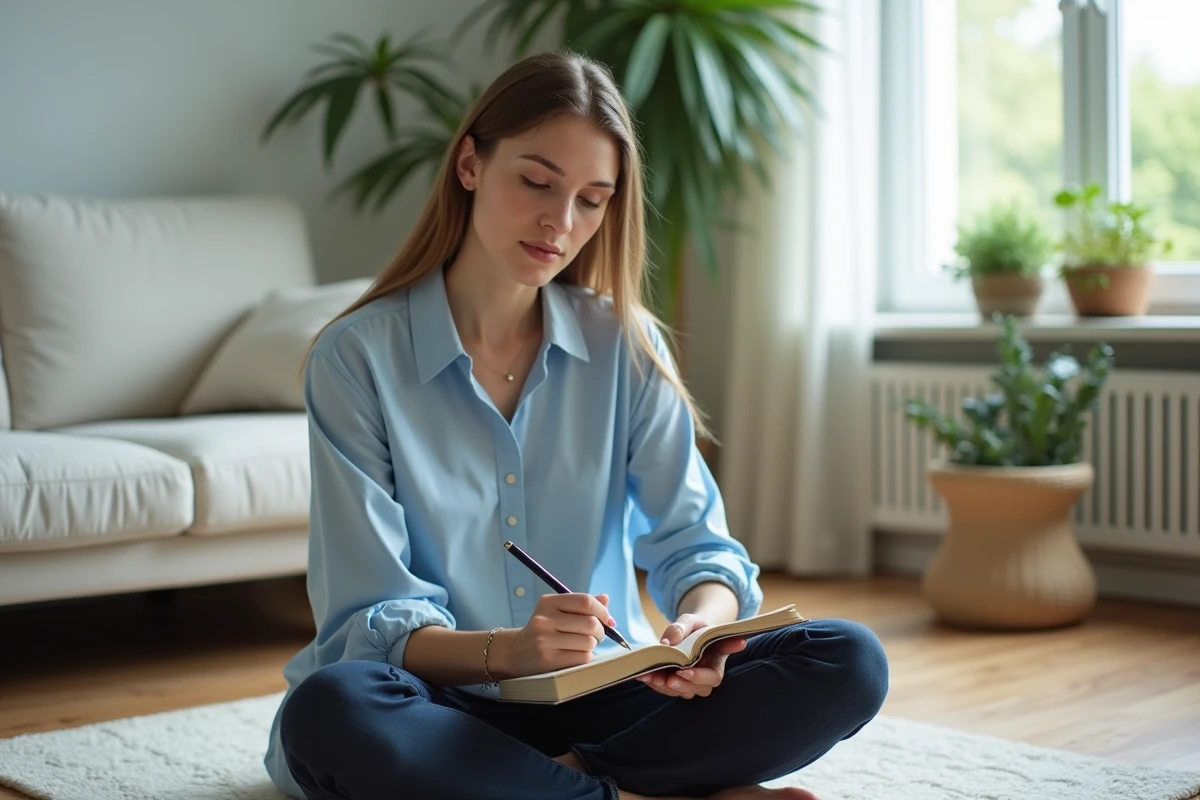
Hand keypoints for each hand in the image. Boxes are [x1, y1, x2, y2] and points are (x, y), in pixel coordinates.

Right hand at [498, 593, 612, 677]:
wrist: (516, 652)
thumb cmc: (544, 630)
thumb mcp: (557, 611)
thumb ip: (581, 604)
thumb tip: (606, 599)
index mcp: (549, 602)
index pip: (585, 601)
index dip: (602, 611)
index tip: (607, 619)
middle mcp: (545, 619)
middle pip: (590, 623)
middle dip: (601, 631)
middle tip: (596, 635)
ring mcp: (544, 640)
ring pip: (589, 642)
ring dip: (592, 645)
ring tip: (582, 645)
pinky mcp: (547, 660)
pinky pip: (582, 657)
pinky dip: (585, 657)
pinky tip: (575, 655)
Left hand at [636, 613, 745, 698]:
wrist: (690, 632)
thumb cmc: (695, 627)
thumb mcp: (690, 621)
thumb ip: (681, 628)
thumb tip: (665, 642)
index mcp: (716, 662)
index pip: (713, 676)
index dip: (700, 677)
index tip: (685, 671)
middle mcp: (705, 676)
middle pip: (697, 688)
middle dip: (682, 685)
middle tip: (669, 679)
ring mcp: (691, 683)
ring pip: (681, 691)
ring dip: (666, 686)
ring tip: (652, 677)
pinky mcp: (676, 684)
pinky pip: (667, 688)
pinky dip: (655, 683)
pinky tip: (644, 675)